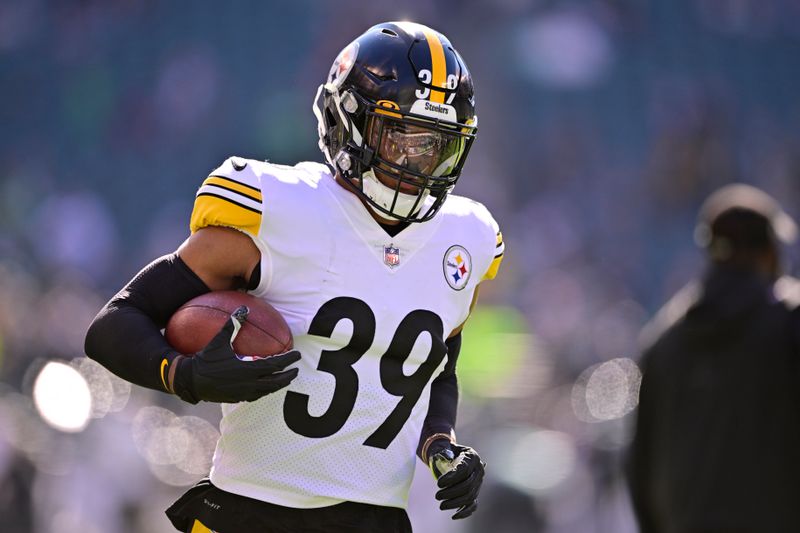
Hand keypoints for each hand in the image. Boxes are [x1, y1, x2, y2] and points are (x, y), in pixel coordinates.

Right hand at [172, 306, 299, 403]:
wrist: (190, 381)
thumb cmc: (205, 359)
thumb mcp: (219, 341)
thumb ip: (232, 325)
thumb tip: (243, 308)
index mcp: (248, 370)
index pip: (274, 365)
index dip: (288, 360)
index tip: (297, 355)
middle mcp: (248, 384)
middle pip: (275, 382)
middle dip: (288, 376)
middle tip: (296, 370)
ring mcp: (243, 393)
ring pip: (267, 391)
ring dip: (278, 385)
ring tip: (285, 379)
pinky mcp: (237, 398)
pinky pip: (256, 395)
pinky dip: (265, 390)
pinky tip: (265, 386)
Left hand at [427, 440, 485, 519]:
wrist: (452, 456)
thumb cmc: (447, 452)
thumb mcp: (446, 449)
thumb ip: (443, 452)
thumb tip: (439, 457)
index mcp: (472, 457)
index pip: (464, 470)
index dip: (452, 478)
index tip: (438, 483)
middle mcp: (479, 470)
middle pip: (468, 485)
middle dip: (451, 493)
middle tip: (437, 496)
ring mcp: (479, 482)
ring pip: (470, 496)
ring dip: (455, 503)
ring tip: (442, 505)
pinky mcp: (475, 492)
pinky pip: (473, 504)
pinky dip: (465, 512)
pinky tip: (454, 516)